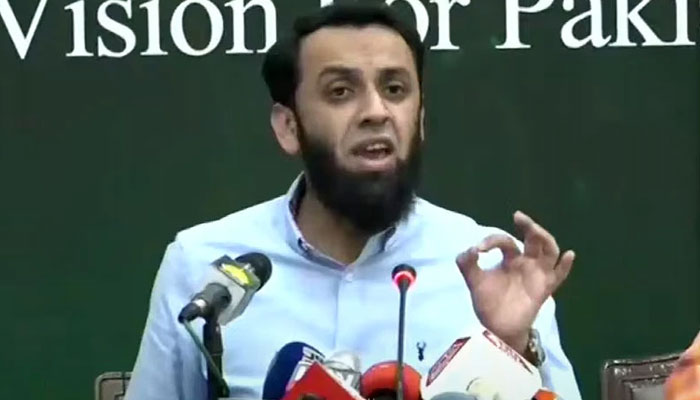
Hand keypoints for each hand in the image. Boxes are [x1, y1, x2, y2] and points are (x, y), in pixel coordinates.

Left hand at [456, 211, 574, 352]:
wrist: (496, 327)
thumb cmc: (488, 301)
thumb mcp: (474, 280)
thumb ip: (467, 263)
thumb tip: (471, 249)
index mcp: (510, 258)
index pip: (506, 241)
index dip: (492, 241)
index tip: (478, 249)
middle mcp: (526, 262)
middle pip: (534, 239)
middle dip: (528, 225)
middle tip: (518, 216)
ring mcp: (537, 274)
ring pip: (549, 251)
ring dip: (545, 238)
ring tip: (535, 230)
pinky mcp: (544, 288)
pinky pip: (559, 276)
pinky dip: (566, 266)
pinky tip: (569, 255)